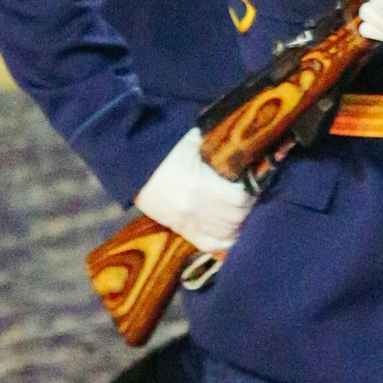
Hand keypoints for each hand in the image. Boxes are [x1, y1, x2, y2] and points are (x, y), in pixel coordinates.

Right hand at [135, 127, 251, 252]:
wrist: (128, 166)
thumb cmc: (163, 150)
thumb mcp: (191, 140)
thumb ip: (217, 142)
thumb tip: (244, 137)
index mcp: (197, 184)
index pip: (237, 199)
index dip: (251, 194)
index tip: (254, 185)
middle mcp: (193, 207)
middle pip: (235, 219)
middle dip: (248, 210)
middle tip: (251, 199)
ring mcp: (185, 221)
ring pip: (225, 235)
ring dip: (240, 226)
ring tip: (243, 214)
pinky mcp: (179, 229)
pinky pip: (208, 245)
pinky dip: (225, 243)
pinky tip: (233, 234)